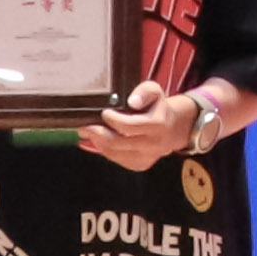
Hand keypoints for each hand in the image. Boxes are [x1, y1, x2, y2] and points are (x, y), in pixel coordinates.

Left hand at [83, 80, 199, 170]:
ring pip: (114, 154)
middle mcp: (153, 144)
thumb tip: (132, 101)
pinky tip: (96, 143)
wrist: (172, 128)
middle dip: (97, 135)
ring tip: (88, 134)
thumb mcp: (154, 91)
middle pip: (117, 143)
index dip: (113, 120)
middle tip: (84, 127)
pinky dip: (104, 151)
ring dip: (98, 144)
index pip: (129, 126)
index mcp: (157, 125)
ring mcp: (146, 157)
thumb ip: (144, 91)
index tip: (104, 113)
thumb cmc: (158, 108)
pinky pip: (117, 160)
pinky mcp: (140, 164)